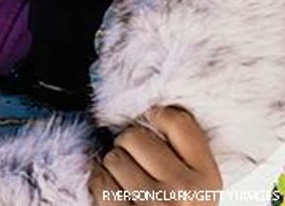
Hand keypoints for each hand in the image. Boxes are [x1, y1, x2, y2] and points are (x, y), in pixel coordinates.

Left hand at [88, 106, 221, 204]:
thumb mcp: (197, 187)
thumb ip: (184, 156)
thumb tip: (152, 111)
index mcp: (208, 178)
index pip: (178, 120)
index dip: (157, 117)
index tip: (153, 126)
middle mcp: (185, 190)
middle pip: (135, 136)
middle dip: (128, 146)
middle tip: (137, 162)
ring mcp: (154, 204)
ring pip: (113, 157)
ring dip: (113, 167)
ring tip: (127, 182)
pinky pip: (100, 181)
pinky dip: (101, 184)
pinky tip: (115, 194)